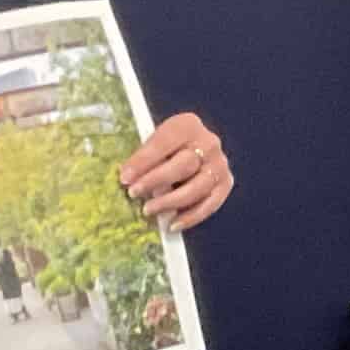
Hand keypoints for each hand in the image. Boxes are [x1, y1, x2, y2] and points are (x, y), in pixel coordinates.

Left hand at [120, 113, 232, 232]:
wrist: (193, 150)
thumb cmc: (166, 149)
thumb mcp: (154, 144)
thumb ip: (143, 157)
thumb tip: (127, 178)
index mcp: (187, 125)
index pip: (164, 142)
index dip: (143, 160)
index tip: (125, 177)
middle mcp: (209, 142)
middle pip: (183, 164)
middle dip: (155, 181)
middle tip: (134, 193)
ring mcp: (219, 164)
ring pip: (197, 187)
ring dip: (170, 202)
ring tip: (148, 210)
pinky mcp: (225, 184)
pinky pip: (209, 204)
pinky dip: (190, 217)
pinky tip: (172, 224)